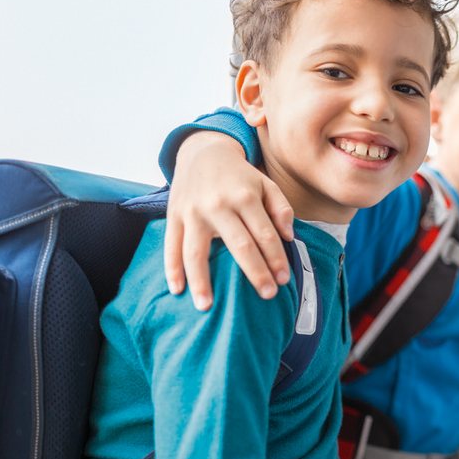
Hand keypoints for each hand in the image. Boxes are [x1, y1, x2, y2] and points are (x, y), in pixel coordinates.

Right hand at [164, 131, 293, 309]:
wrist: (203, 152)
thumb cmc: (240, 176)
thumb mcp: (266, 184)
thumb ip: (281, 209)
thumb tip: (288, 236)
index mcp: (246, 196)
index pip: (265, 235)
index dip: (276, 259)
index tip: (284, 280)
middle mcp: (219, 205)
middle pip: (239, 245)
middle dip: (255, 273)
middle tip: (267, 295)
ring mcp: (193, 211)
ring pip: (197, 251)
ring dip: (201, 281)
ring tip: (207, 307)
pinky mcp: (174, 215)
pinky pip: (171, 246)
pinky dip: (171, 269)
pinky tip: (177, 290)